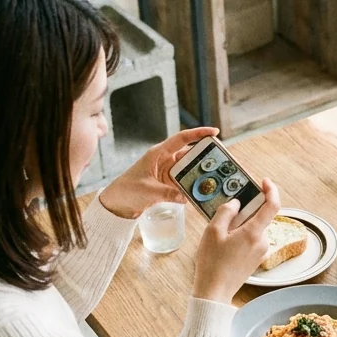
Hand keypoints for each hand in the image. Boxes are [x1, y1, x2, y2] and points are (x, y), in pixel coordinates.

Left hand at [100, 127, 217, 218]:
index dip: (198, 133)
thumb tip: (186, 197)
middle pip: (189, 154)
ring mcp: (166, 172)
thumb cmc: (127, 191)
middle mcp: (164, 160)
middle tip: (221, 160)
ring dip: (199, 173)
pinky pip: (183, 181)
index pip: (182, 138)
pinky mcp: (167, 183)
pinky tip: (200, 191)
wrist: (116, 204)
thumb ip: (169, 193)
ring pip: (188, 169)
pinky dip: (191, 185)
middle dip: (204, 156)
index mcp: (158, 153)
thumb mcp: (150, 191)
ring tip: (214, 177)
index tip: (214, 132)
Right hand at [193, 178, 282, 303]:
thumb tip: (237, 203)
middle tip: (227, 214)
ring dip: (241, 226)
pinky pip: (252, 240)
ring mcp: (261, 252)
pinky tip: (225, 245)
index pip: (272, 206)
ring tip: (221, 235)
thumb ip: (226, 212)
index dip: (271, 190)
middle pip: (260, 217)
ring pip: (254, 229)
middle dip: (245, 211)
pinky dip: (241, 236)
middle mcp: (262, 242)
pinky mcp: (256, 259)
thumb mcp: (213, 232)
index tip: (265, 182)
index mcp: (254, 233)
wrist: (215, 292)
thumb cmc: (212, 263)